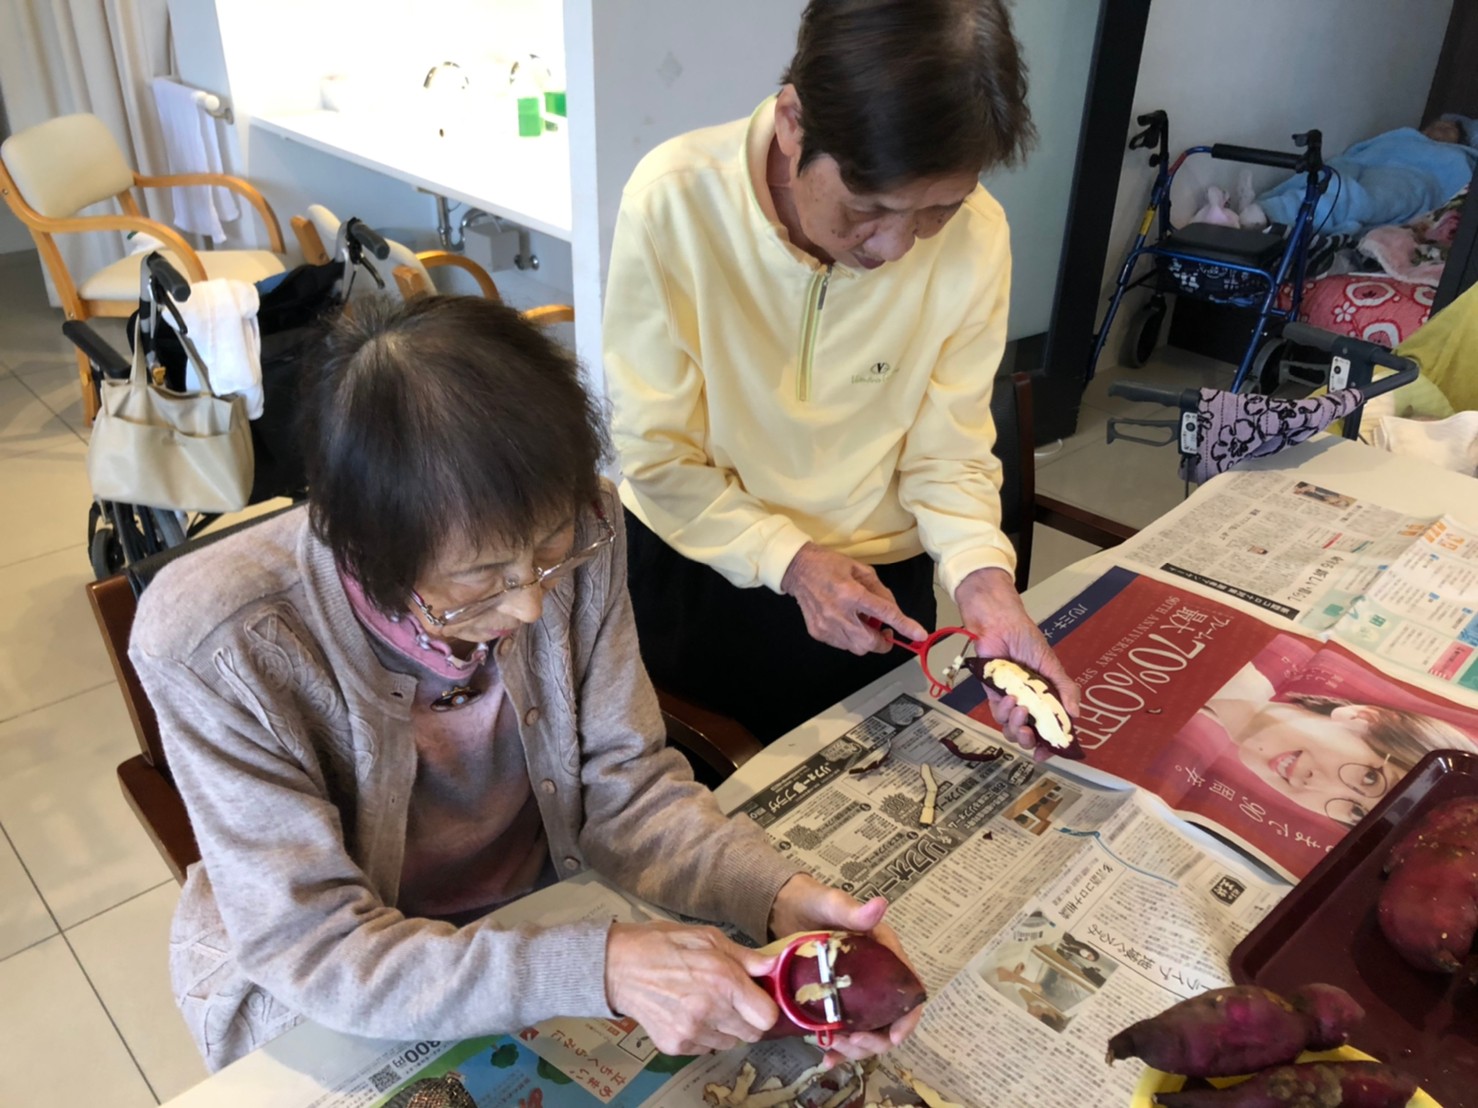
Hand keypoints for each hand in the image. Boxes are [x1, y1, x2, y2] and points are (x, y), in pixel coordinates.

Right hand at [605, 921, 778, 1054]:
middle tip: (730, 1001)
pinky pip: (705, 1048)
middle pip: (752, 1034)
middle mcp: (711, 1010)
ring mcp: (692, 1032)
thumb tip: (775, 965)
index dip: (765, 1007)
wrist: (618, 966)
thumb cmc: (663, 944)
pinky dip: (702, 1035)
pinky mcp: (675, 1045)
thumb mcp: (707, 937)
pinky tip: (686, 1013)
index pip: (767, 1017)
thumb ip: (745, 957)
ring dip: (724, 1028)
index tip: (756, 999)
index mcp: (724, 980)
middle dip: (746, 1018)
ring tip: (704, 1004)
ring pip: (729, 1043)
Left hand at [768, 874, 924, 1063]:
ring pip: (869, 1030)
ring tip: (834, 1048)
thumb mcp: (832, 904)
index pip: (908, 989)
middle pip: (890, 1018)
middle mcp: (876, 976)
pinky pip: (846, 1031)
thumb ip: (853, 911)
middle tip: (850, 1043)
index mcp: (885, 953)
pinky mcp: (837, 1001)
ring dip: (857, 1048)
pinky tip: (827, 1058)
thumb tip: (880, 906)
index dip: (907, 1017)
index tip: (894, 1038)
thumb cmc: (813, 902)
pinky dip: (840, 1048)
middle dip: (876, 1039)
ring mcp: (857, 991)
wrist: (784, 907)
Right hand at [781, 544, 927, 653]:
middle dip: (883, 642)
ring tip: (863, 623)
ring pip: (857, 648)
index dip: (905, 626)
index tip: (919, 635)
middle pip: (870, 642)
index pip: (884, 614)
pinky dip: (851, 638)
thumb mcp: (860, 569)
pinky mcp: (818, 632)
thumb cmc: (829, 565)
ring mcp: (826, 625)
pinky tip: (847, 623)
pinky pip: (842, 645)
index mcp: (851, 593)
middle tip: (885, 631)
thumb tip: (892, 611)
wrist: (797, 569)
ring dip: (867, 640)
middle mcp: (838, 612)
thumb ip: (880, 591)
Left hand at [956, 567, 1080, 760]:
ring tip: (1020, 709)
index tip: (1046, 754)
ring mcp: (1011, 701)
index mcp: (1048, 698)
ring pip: (1012, 728)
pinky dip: (1003, 711)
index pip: (1051, 727)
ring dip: (1016, 725)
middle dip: (1029, 740)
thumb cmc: (1028, 641)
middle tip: (1029, 733)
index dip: (1049, 744)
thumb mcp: (1052, 666)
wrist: (1000, 626)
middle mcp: (1030, 703)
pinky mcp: (993, 695)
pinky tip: (1009, 699)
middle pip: (1030, 735)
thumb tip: (1076, 715)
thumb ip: (1066, 690)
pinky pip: (998, 714)